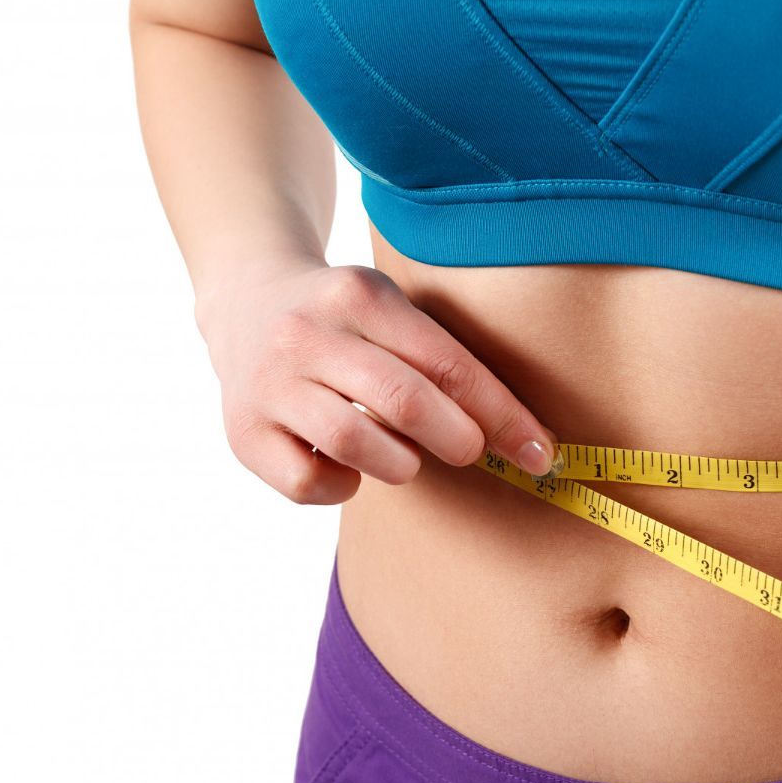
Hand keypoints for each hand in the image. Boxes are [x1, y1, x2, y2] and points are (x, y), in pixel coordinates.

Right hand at [194, 259, 557, 503]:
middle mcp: (306, 334)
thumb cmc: (344, 320)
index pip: (446, 363)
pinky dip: (342, 487)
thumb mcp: (390, 310)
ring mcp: (268, 383)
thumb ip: (442, 360)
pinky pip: (307, 482)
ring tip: (405, 456)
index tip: (539, 452)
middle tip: (469, 450)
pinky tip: (349, 468)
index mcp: (357, 295)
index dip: (501, 415)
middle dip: (457, 438)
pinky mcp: (242, 431)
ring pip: (356, 444)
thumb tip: (522, 438)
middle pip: (404, 402)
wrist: (244, 301)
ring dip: (401, 464)